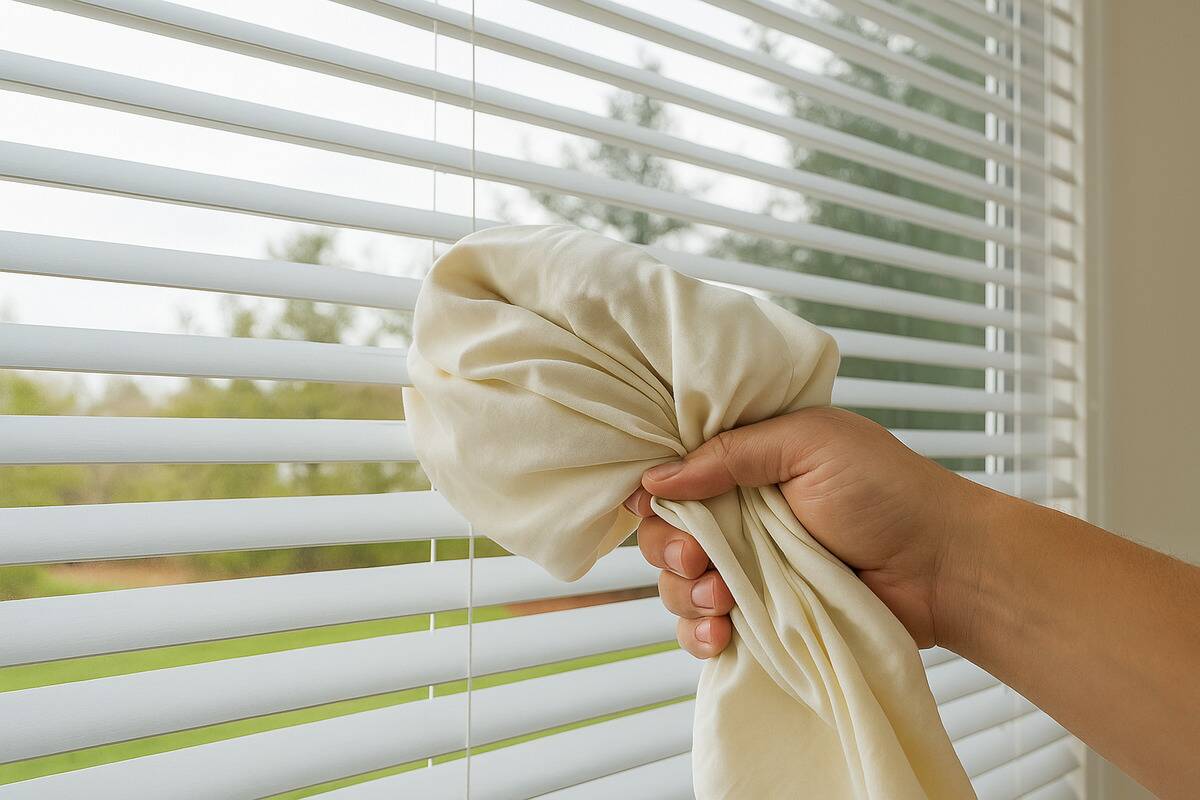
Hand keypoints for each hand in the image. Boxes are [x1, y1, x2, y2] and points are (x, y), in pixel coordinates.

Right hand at [626, 406, 992, 657]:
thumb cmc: (887, 491)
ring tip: (721, 598)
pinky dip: (701, 635)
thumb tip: (655, 478)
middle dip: (667, 550)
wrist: (942, 568)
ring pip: (679, 585)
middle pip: (666, 534)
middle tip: (697, 558)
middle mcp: (741, 516)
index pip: (677, 476)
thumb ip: (731, 454)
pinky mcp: (763, 619)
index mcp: (748, 465)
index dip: (656, 492)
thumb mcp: (809, 443)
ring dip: (685, 594)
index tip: (649, 504)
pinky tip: (721, 635)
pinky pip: (706, 631)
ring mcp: (751, 571)